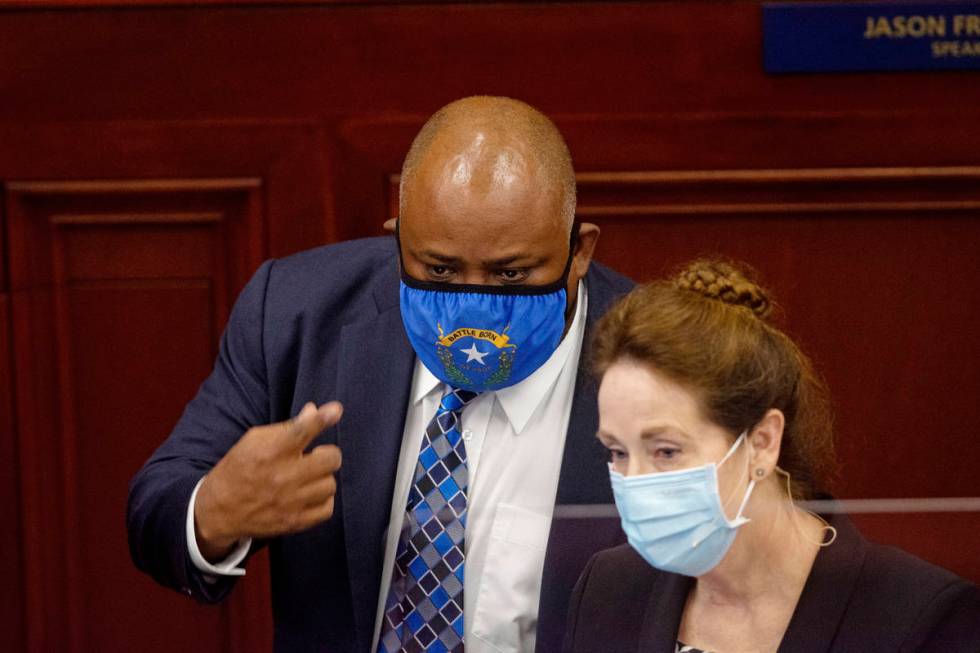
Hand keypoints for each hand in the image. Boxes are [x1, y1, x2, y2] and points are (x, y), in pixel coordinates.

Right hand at [194, 402, 342, 561]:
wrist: (219, 510)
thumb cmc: (240, 468)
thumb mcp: (255, 440)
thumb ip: (289, 426)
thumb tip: (315, 410)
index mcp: (270, 451)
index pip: (302, 430)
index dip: (321, 419)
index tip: (335, 410)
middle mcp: (283, 477)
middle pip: (331, 459)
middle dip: (326, 454)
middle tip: (314, 457)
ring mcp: (290, 502)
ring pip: (331, 484)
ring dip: (322, 478)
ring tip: (307, 478)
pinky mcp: (295, 522)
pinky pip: (328, 508)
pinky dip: (322, 500)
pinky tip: (309, 494)